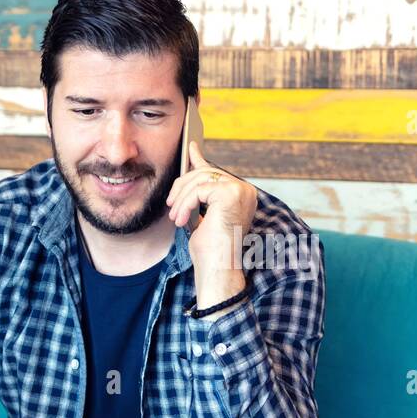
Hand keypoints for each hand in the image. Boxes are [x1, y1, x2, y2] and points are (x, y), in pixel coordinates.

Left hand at [166, 138, 257, 308]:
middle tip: (171, 206)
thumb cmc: (210, 251)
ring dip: (181, 199)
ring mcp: (240, 190)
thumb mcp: (201, 215)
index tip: (190, 147)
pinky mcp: (231, 193)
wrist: (217, 270)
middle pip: (205, 173)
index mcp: (242, 195)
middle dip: (182, 187)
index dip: (199, 159)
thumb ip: (199, 193)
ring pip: (199, 179)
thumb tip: (192, 170)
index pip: (215, 172)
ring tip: (175, 219)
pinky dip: (185, 205)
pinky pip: (198, 189)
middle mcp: (246, 190)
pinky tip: (181, 221)